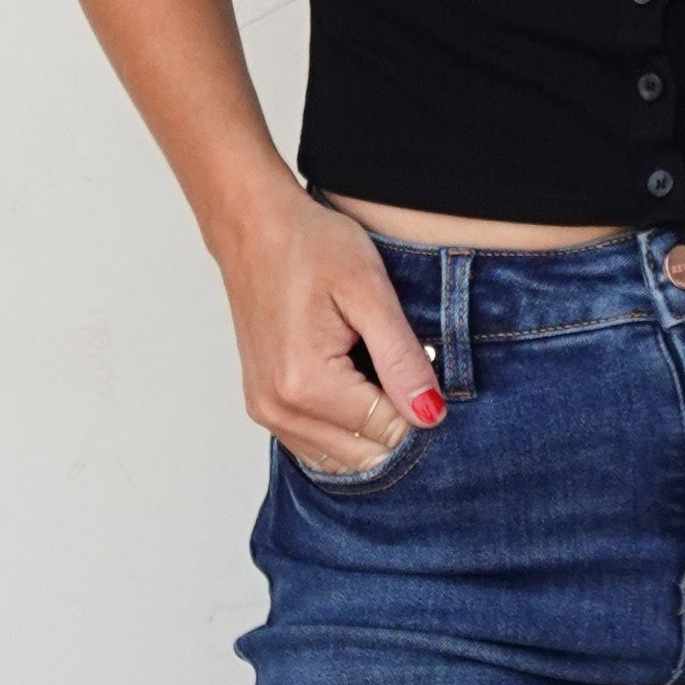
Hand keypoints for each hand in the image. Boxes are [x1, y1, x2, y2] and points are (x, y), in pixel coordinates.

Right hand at [218, 178, 446, 474]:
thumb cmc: (308, 245)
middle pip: (366, 453)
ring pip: (343, 457)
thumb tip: (430, 414)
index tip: (412, 357)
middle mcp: (279, 409)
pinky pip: (316, 445)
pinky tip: (349, 381)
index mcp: (307, 383)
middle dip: (394, 417)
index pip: (389, 431)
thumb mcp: (370, 291)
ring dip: (368, 425)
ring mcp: (266, 412)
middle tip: (391, 360)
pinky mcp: (263, 407)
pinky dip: (343, 427)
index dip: (416, 400)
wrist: (253, 227)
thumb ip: (401, 358)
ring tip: (367, 365)